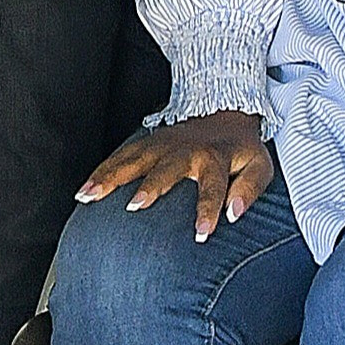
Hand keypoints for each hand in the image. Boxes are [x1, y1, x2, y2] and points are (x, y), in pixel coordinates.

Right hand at [76, 110, 275, 238]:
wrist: (224, 110)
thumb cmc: (240, 148)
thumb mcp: (259, 165)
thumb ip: (250, 189)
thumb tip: (234, 214)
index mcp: (215, 157)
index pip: (213, 186)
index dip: (208, 209)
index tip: (200, 234)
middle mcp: (185, 150)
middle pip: (166, 168)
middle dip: (151, 186)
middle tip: (134, 206)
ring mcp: (161, 145)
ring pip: (134, 160)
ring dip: (112, 177)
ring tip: (90, 196)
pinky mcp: (146, 143)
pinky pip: (120, 157)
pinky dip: (101, 172)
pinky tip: (84, 190)